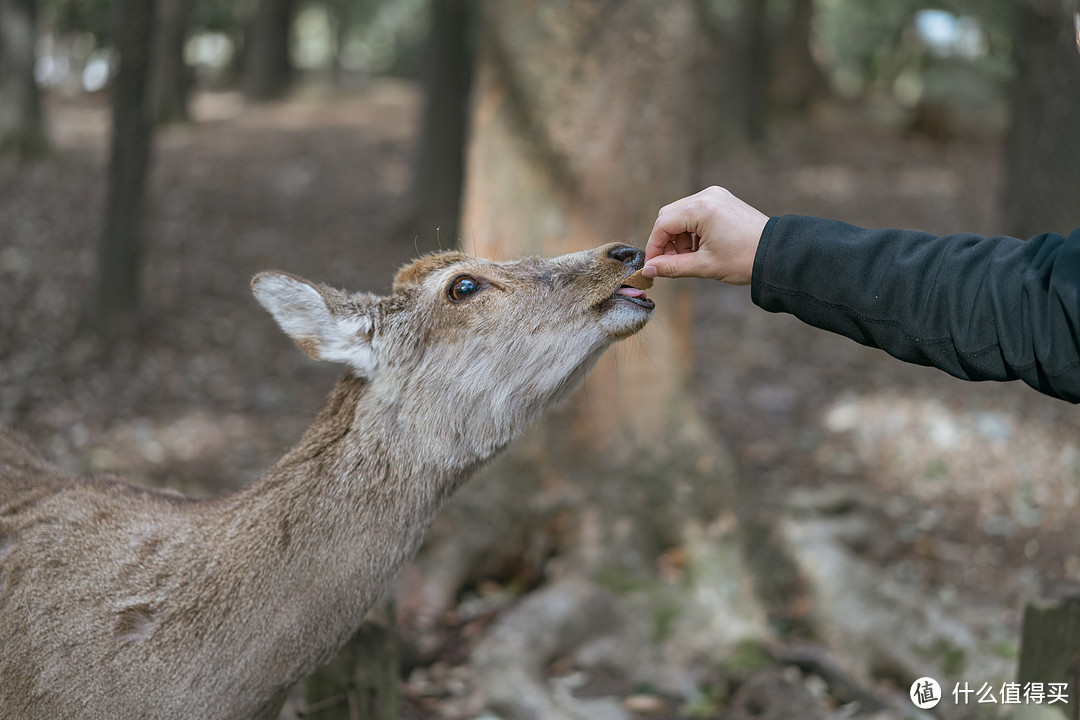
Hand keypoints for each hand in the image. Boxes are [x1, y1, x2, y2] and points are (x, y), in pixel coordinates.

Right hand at [642, 186, 768, 285]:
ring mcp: (715, 195)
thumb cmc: (744, 259)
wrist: (778, 253)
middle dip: (667, 242)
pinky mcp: (722, 200)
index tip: (652, 266)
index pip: (662, 225)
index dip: (654, 247)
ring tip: (691, 258)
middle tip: (671, 264)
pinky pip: (696, 213)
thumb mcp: (704, 266)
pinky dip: (692, 231)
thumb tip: (649, 270)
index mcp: (701, 208)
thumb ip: (672, 267)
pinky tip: (701, 248)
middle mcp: (706, 196)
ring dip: (679, 238)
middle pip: (669, 216)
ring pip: (681, 215)